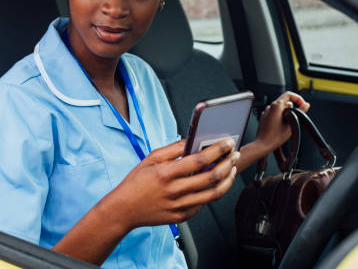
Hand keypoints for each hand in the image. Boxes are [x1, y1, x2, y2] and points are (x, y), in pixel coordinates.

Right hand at [102, 138, 239, 231]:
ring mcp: (179, 206)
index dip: (217, 149)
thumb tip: (191, 141)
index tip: (227, 142)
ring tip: (231, 169)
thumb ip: (172, 149)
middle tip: (234, 155)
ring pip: (213, 193)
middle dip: (228, 163)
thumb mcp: (150, 159)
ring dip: (227, 179)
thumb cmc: (135, 182)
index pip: (199, 160)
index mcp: (166, 173)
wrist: (124, 209)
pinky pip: (203, 204)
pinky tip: (215, 183)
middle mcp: (175, 191)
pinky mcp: (181, 216)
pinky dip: (212, 192)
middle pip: (211, 177)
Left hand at [255, 91, 309, 153]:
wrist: (262, 145)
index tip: (303, 105)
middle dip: (292, 108)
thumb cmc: (275, 137)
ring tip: (287, 125)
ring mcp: (266, 112)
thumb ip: (300, 112)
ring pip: (280, 108)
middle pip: (285, 101)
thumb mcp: (292, 124)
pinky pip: (274, 113)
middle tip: (295, 119)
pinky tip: (281, 127)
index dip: (298, 98)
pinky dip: (280, 117)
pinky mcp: (264, 117)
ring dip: (286, 113)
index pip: (289, 94)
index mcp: (276, 106)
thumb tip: (306, 105)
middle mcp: (270, 107)